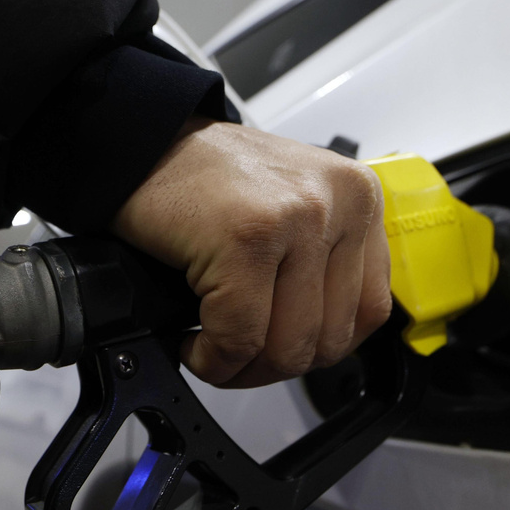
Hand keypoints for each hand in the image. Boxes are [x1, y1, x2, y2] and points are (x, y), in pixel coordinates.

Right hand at [111, 117, 391, 387]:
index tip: (280, 349)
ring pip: (288, 348)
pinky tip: (194, 341)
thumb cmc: (204, 181)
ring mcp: (298, 219)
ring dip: (242, 367)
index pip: (369, 311)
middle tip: (236, 355)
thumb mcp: (292, 210)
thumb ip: (325, 263)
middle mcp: (340, 203)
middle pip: (330, 339)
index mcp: (359, 198)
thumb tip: (327, 339)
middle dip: (274, 365)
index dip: (319, 348)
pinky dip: (211, 358)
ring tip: (214, 347)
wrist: (139, 142)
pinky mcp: (248, 238)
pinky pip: (239, 338)